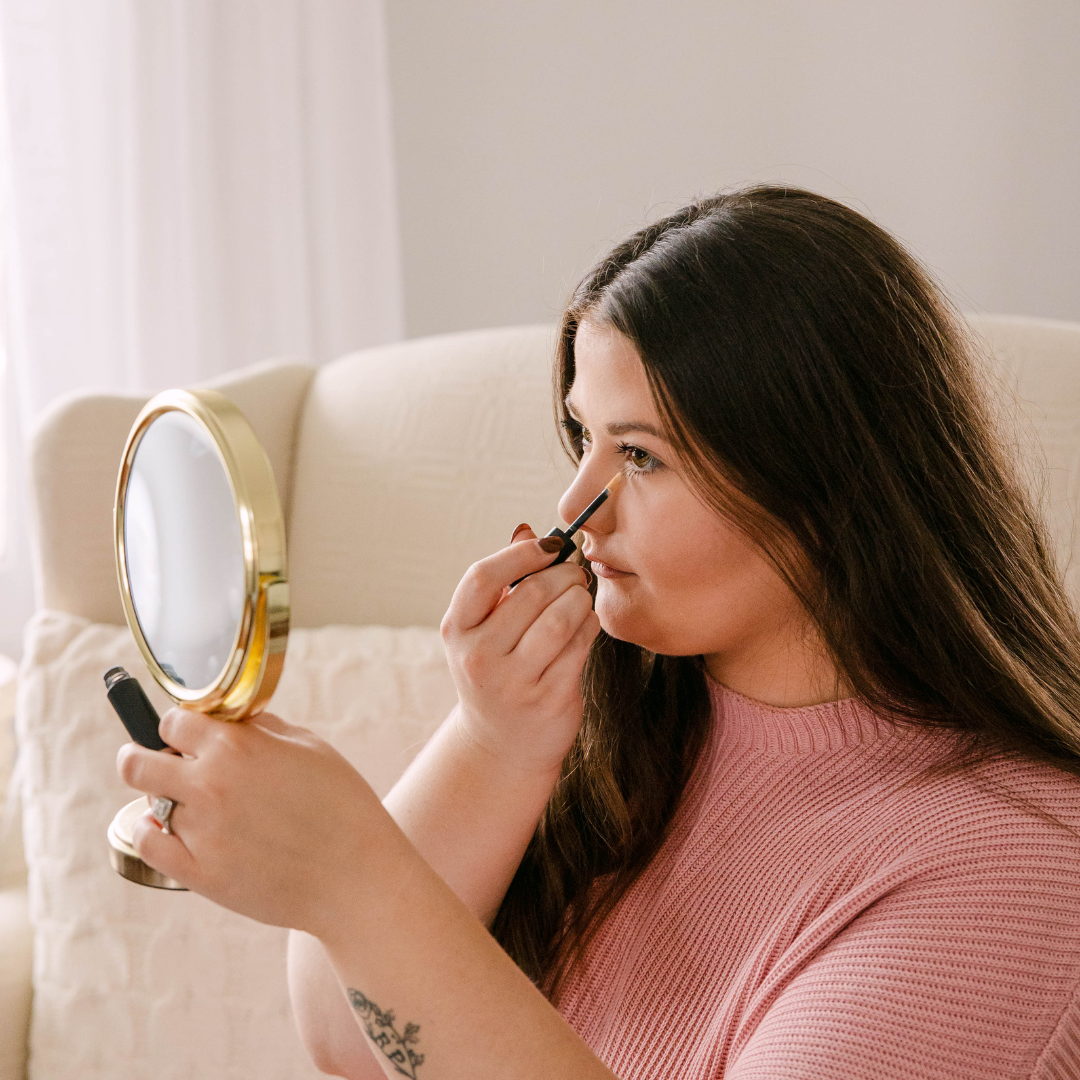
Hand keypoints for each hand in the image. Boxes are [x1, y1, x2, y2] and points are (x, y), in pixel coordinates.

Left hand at [116, 709, 385, 936]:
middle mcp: (210, 784)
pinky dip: (154, 834)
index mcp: (238, 746)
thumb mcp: (311, 747)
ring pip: (150, 804)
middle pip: (136, 764)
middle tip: (153, 763)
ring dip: (164, 800)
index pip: (174, 721)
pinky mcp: (199, 873)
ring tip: (190, 805)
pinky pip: (150, 845)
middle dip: (140, 758)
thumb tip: (230, 725)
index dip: (180, 727)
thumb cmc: (343, 805)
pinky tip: (171, 831)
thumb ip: (262, 730)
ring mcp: (201, 831)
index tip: (186, 736)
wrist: (357, 874)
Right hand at [440, 525, 599, 776]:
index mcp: (457, 630)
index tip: (549, 546)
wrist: (501, 744)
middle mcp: (478, 657)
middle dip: (563, 575)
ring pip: (560, 619)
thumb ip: (503, 581)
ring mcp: (513, 682)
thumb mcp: (485, 629)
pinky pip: (579, 647)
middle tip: (575, 572)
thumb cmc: (497, 670)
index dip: (520, 554)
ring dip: (579, 599)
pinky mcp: (548, 699)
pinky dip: (589, 627)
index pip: (483, 577)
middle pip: (531, 594)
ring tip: (580, 597)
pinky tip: (585, 625)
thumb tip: (527, 530)